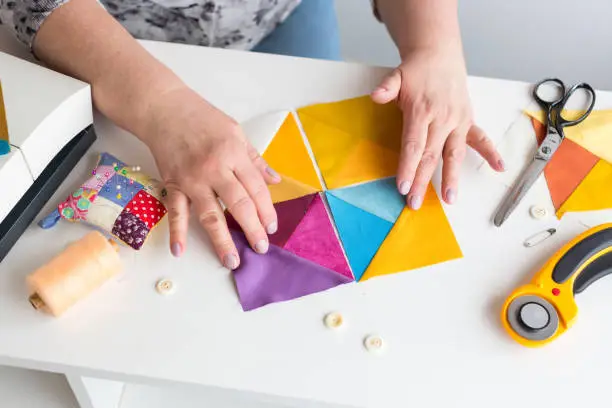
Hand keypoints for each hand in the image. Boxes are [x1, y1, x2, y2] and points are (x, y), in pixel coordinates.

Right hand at [144, 86, 279, 268]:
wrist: (163, 108)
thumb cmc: (202, 118)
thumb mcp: (236, 132)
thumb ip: (254, 159)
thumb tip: (275, 180)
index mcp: (234, 153)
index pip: (256, 188)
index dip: (267, 210)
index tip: (272, 227)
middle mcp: (215, 168)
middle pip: (238, 205)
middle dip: (252, 229)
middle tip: (261, 248)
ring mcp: (192, 178)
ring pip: (210, 214)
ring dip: (221, 240)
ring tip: (232, 261)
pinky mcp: (172, 183)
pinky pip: (176, 211)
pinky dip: (177, 232)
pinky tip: (180, 251)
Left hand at [371, 46, 504, 208]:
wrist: (439, 55)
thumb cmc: (415, 72)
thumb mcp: (397, 76)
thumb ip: (387, 88)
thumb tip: (375, 95)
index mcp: (422, 110)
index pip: (413, 144)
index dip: (408, 167)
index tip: (402, 187)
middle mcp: (442, 118)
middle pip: (431, 155)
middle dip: (422, 181)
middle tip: (414, 203)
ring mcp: (458, 121)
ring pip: (455, 153)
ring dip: (452, 177)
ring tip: (450, 199)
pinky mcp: (468, 120)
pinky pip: (481, 138)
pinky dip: (491, 152)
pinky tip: (499, 167)